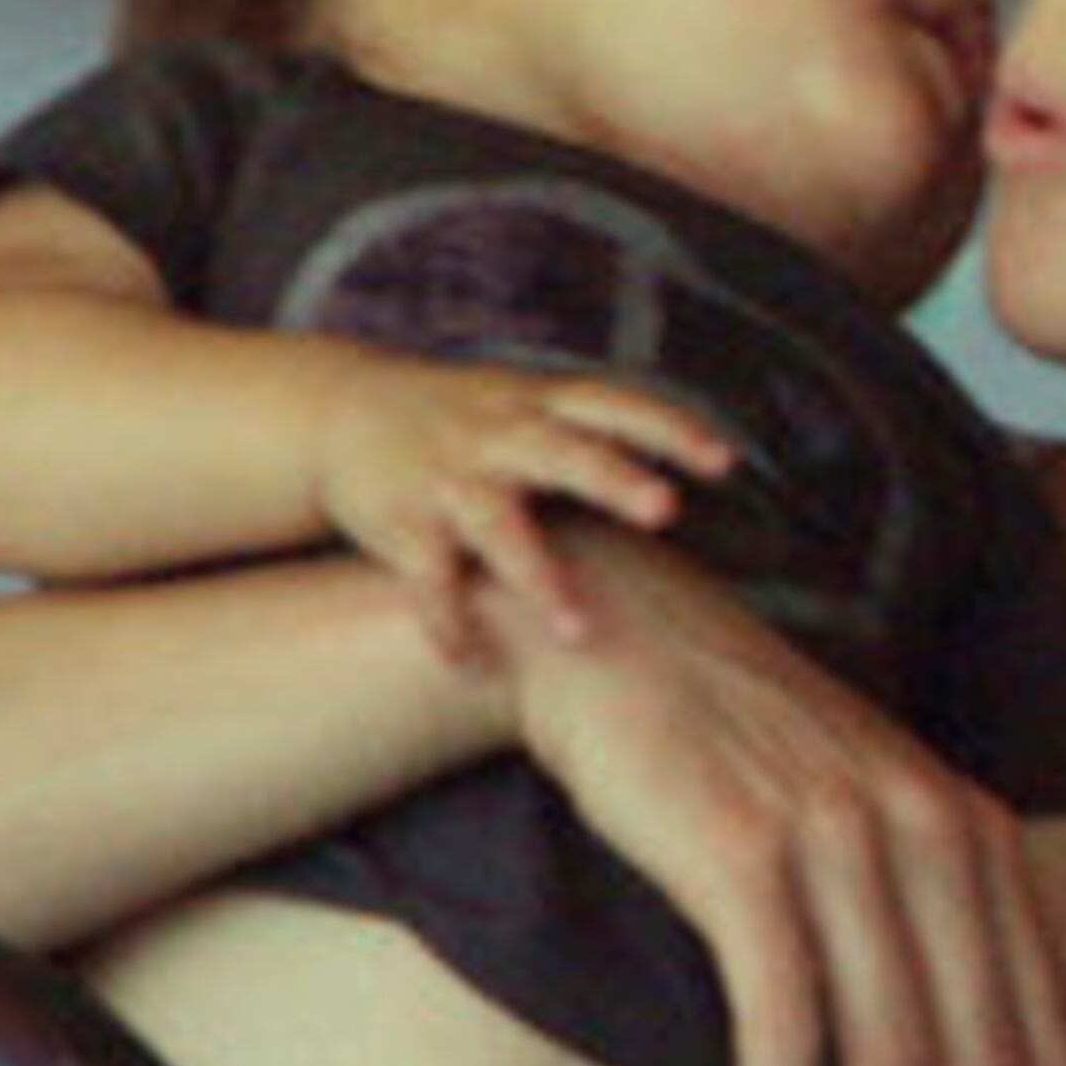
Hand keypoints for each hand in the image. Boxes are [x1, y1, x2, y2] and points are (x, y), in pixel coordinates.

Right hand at [316, 358, 735, 654]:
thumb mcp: (528, 404)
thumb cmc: (465, 420)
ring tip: (575, 630)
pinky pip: (426, 579)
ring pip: (498, 526)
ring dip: (537, 577)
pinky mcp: (401, 523)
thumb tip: (716, 469)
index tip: (725, 461)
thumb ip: (602, 436)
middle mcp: (498, 435)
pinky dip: (447, 621)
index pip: (614, 405)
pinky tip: (469, 661)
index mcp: (538, 404)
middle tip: (666, 510)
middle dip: (613, 479)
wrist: (340, 411)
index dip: (670, 429)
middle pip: (563, 454)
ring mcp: (448, 480)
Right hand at [495, 529, 1065, 1065]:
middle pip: (983, 1063)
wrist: (617, 637)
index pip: (1043, 1039)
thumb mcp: (863, 829)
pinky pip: (785, 1013)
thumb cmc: (736, 757)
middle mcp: (932, 836)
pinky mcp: (743, 846)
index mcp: (980, 843)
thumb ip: (921, 935)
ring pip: (894, 1054)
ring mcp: (842, 839)